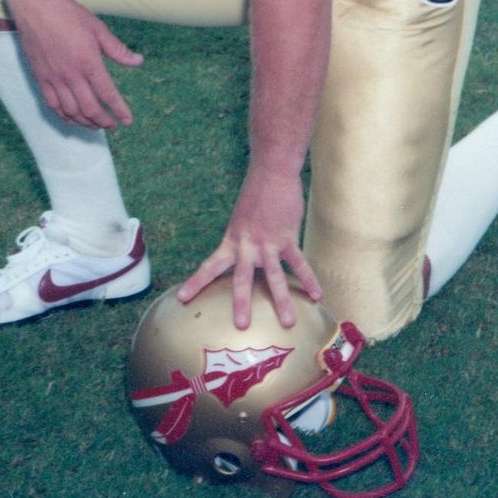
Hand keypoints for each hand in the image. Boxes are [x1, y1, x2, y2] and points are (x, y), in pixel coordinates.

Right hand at [13, 0, 142, 129]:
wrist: (36, 7)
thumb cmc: (69, 15)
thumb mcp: (98, 29)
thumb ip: (117, 50)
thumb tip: (138, 61)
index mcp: (88, 62)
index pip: (107, 94)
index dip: (119, 110)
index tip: (127, 120)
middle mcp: (71, 75)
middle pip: (89, 108)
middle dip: (103, 121)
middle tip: (112, 124)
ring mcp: (54, 78)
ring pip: (71, 111)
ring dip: (85, 122)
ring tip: (95, 125)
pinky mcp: (40, 78)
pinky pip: (52, 105)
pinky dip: (63, 116)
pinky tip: (71, 118)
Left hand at [176, 169, 321, 328]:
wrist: (271, 172)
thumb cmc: (256, 195)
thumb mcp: (240, 220)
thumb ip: (242, 241)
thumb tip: (245, 259)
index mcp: (232, 241)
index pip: (210, 265)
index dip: (196, 283)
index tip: (181, 299)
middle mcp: (247, 245)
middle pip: (242, 278)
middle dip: (241, 303)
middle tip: (241, 325)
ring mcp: (268, 243)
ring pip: (274, 276)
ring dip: (281, 300)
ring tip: (287, 323)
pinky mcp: (287, 238)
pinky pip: (299, 263)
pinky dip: (309, 280)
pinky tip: (316, 296)